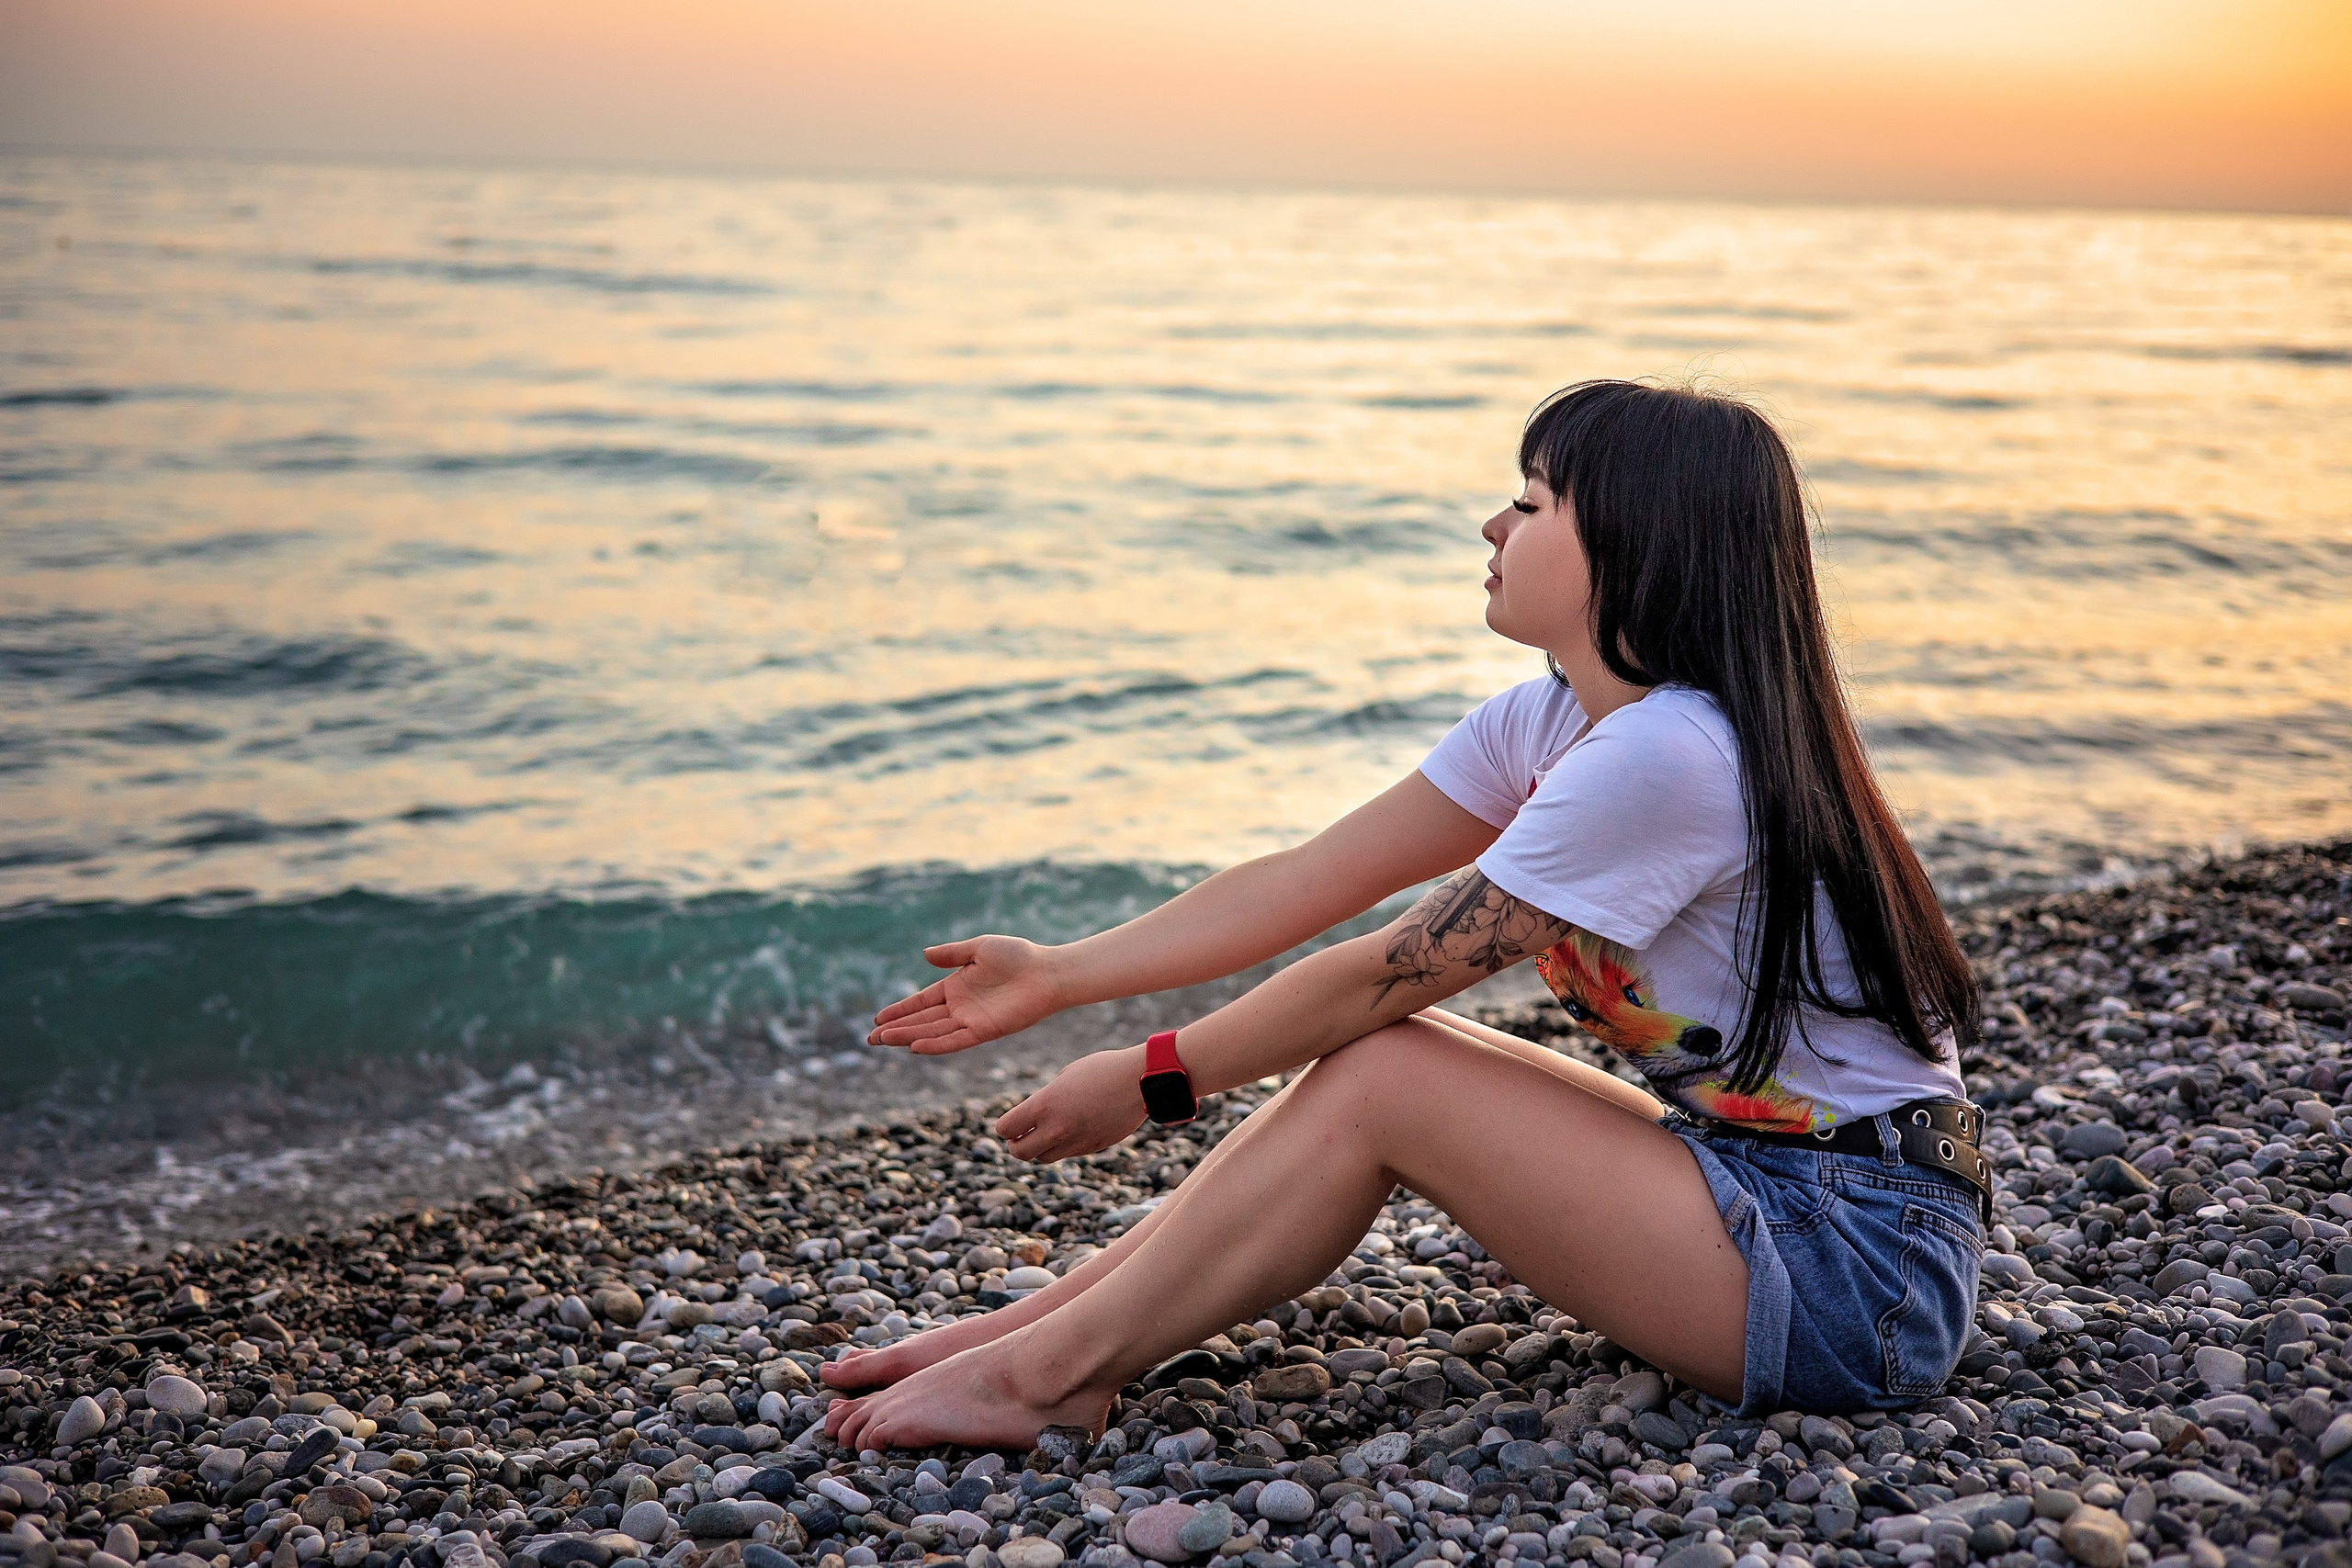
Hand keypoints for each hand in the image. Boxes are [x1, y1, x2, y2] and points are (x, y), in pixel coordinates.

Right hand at [869, 935, 1063, 1053]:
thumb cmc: (1018, 956)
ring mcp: (971, 1020)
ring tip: (884, 1041)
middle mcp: (960, 1007)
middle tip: (871, 1039)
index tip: (878, 1019)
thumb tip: (924, 955)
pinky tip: (915, 1046)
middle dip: (896, 1029)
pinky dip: (936, 1044)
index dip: (900, 1010)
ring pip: (932, 1032)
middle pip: (921, 1021)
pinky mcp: (984, 1031)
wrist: (1047, 972)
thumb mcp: (979, 948)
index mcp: (956, 986)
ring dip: (908, 1037)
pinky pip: (955, 1041)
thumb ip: (952, 954)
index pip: (921, 1002)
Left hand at [996, 1046, 1147, 1162]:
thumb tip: (1036, 1116)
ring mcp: (1076, 1142)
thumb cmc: (1103, 1069)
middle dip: (1016, 1144)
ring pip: (1044, 1158)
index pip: (1005, 1129)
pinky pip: (1068, 1153)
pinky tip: (1072, 1128)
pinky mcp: (1093, 1147)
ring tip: (1046, 1132)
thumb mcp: (1065, 1077)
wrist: (1141, 1080)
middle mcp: (1057, 1128)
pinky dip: (1063, 1146)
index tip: (1012, 1121)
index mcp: (1044, 1105)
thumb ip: (1046, 1099)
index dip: (1005, 1126)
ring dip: (1040, 1148)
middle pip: (1020, 1153)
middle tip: (1021, 1134)